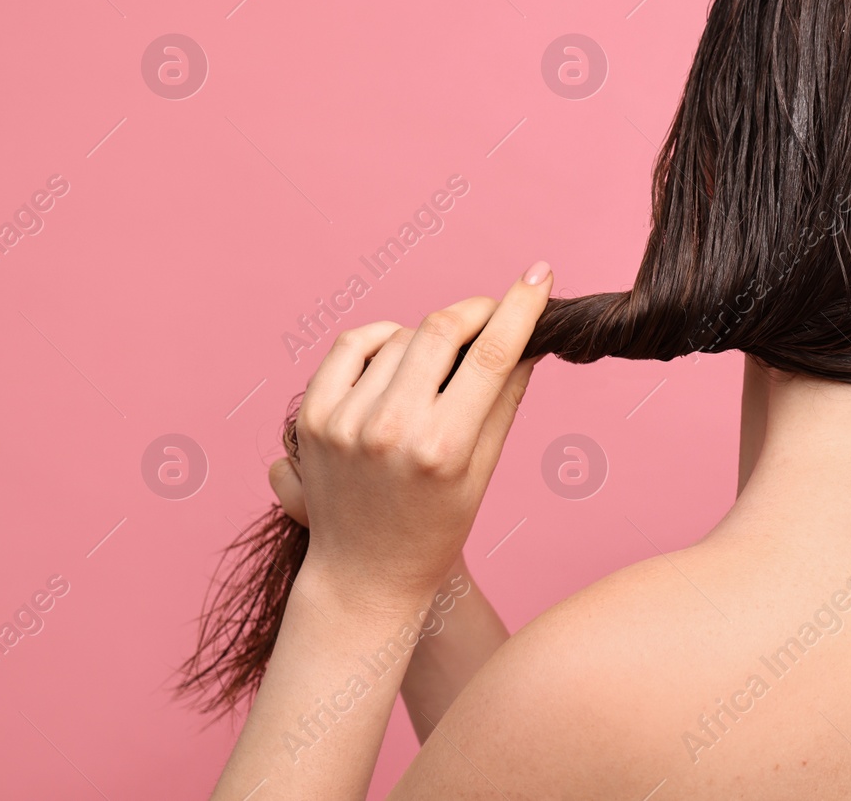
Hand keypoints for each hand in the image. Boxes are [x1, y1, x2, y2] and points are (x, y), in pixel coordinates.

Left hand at [286, 261, 552, 606]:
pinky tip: (397, 355)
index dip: (519, 307)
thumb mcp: (483, 469)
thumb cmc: (437, 528)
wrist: (365, 575)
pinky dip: (381, 339)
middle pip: (441, 330)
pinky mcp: (313, 417)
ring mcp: (345, 421)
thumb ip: (504, 397)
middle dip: (476, 310)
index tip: (538, 276)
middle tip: (495, 311)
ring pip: (400, 336)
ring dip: (429, 337)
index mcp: (443, 448)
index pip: (491, 355)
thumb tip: (527, 338)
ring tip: (440, 366)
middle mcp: (390, 430)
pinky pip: (352, 346)